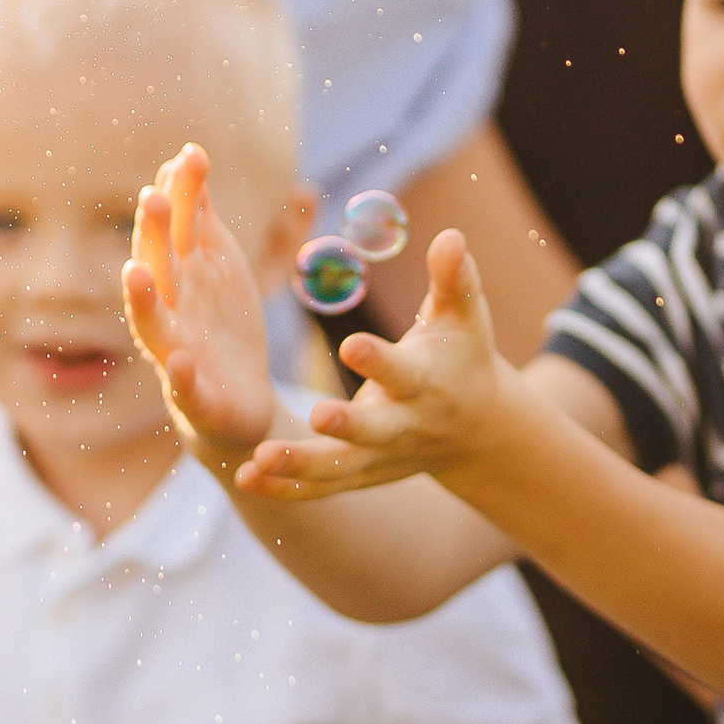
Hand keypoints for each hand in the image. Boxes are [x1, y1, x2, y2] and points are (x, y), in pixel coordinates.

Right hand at [124, 144, 276, 466]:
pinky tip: (182, 363)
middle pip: (156, 268)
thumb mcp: (218, 267)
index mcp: (179, 278)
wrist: (240, 408)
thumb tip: (188, 158)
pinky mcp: (196, 400)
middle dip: (152, 235)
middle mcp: (169, 312)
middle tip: (153, 196)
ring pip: (152, 327)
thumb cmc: (222, 329)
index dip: (179, 194)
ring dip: (141, 301)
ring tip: (134, 273)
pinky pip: (184, 390)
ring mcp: (177, 356)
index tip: (191, 156)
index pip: (173, 229)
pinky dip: (181, 378)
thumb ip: (201, 219)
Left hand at [236, 228, 513, 502]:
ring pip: (341, 468)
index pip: (403, 373)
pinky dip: (285, 488)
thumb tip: (451, 235)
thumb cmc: (463, 355)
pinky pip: (322, 487)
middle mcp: (405, 426)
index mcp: (428, 383)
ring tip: (258, 459)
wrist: (478, 429)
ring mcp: (382, 457)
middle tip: (315, 414)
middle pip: (374, 432)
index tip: (352, 344)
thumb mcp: (464, 316)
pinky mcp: (363, 476)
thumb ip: (453, 278)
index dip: (380, 361)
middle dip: (347, 426)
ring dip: (300, 466)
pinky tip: (245, 478)